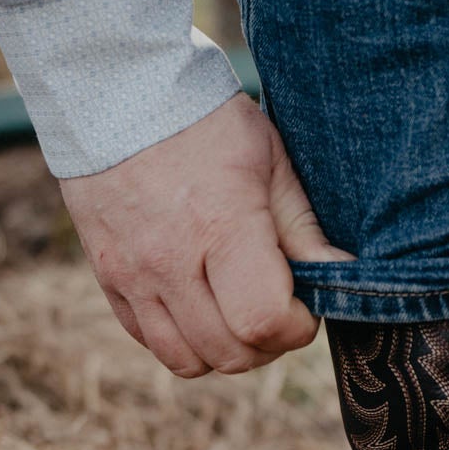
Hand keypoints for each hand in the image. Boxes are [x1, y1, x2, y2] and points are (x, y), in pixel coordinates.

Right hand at [60, 94, 351, 376]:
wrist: (116, 90)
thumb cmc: (205, 120)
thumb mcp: (269, 161)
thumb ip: (303, 228)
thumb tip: (341, 276)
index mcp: (220, 227)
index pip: (264, 321)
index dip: (296, 326)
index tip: (305, 305)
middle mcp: (170, 262)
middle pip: (230, 353)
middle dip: (268, 343)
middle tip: (279, 309)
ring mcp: (132, 274)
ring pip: (187, 359)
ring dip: (224, 349)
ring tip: (239, 312)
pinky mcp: (107, 277)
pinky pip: (149, 340)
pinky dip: (181, 338)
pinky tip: (200, 304)